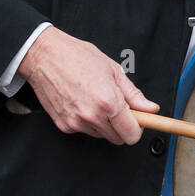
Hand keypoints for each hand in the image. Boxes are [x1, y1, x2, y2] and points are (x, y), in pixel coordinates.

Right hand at [18, 27, 158, 141]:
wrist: (44, 56)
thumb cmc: (76, 57)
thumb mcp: (113, 70)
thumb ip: (134, 94)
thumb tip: (150, 108)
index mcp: (108, 102)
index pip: (132, 134)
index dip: (138, 128)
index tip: (138, 120)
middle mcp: (92, 116)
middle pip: (118, 139)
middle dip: (122, 126)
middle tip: (118, 107)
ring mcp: (76, 123)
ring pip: (102, 136)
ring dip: (105, 124)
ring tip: (97, 100)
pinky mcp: (64, 126)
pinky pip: (84, 131)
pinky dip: (88, 122)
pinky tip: (83, 103)